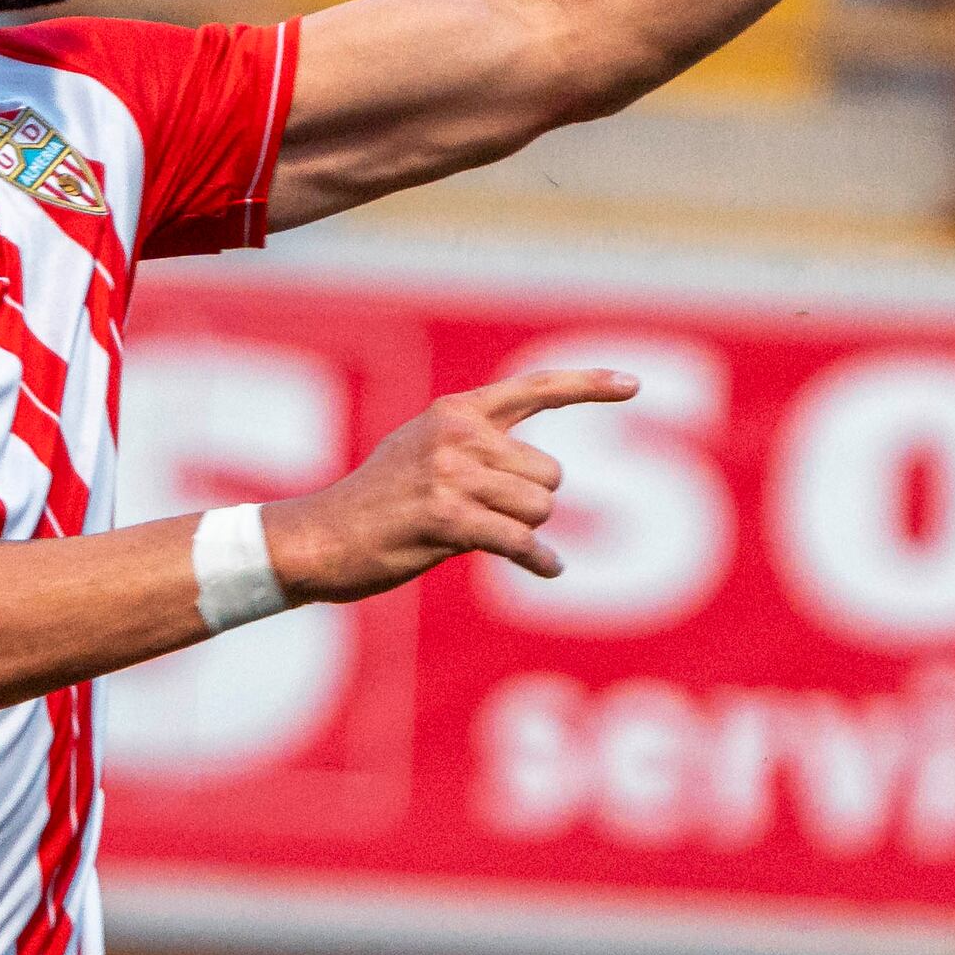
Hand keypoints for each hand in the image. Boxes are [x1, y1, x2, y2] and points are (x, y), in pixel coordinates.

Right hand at [262, 369, 637, 602]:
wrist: (319, 537)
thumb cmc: (375, 503)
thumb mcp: (420, 451)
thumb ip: (474, 447)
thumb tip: (541, 478)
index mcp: (455, 411)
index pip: (535, 389)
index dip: (589, 386)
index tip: (634, 385)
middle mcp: (458, 435)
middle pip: (549, 474)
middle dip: (532, 503)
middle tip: (487, 518)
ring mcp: (451, 475)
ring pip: (539, 509)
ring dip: (524, 532)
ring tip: (478, 537)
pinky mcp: (447, 519)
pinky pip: (519, 542)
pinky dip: (538, 560)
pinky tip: (548, 570)